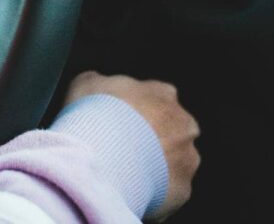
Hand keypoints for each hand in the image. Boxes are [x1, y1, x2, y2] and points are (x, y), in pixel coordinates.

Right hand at [65, 71, 200, 220]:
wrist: (100, 156)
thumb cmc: (94, 116)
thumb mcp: (87, 83)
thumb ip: (101, 82)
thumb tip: (97, 85)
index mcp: (162, 94)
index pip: (157, 98)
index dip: (137, 110)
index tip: (120, 119)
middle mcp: (182, 124)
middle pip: (172, 129)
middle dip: (152, 138)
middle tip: (122, 146)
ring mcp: (186, 157)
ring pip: (174, 161)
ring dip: (155, 165)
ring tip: (124, 169)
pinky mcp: (182, 188)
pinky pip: (168, 191)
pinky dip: (153, 191)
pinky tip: (129, 187)